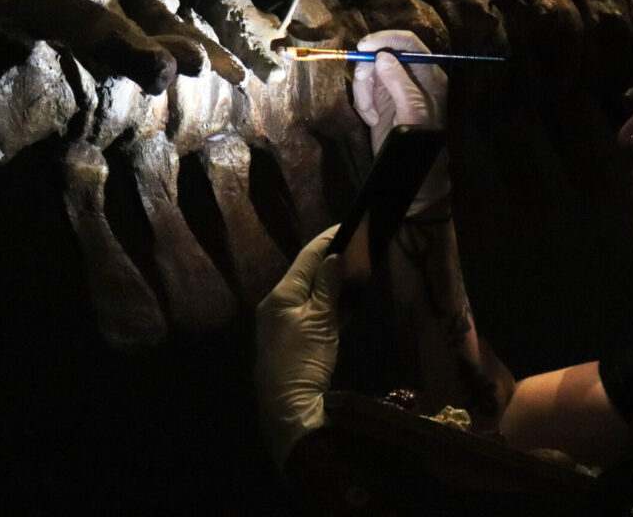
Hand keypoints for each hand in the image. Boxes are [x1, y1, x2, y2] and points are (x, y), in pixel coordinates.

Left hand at [253, 225, 343, 468]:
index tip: (347, 226)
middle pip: (306, 274)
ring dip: (330, 282)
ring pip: (309, 293)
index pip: (307, 258)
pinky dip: (327, 304)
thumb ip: (328, 287)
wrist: (290, 407)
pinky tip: (344, 303)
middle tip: (356, 249)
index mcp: (281, 295)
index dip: (327, 240)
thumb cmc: (304, 360)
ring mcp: (280, 324)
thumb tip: (334, 257)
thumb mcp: (320, 320)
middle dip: (330, 260)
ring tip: (355, 271)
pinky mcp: (289, 341)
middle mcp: (276, 304)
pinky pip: (310, 312)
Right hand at [352, 30, 449, 216]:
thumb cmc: (419, 142)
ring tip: (372, 115)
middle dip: (369, 74)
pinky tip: (371, 119)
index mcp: (429, 73)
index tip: (363, 46)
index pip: (408, 42)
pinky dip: (363, 104)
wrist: (412, 173)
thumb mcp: (412, 112)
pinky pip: (364, 90)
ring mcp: (395, 86)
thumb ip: (399, 82)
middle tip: (367, 99)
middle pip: (382, 55)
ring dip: (364, 93)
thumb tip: (382, 57)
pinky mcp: (381, 98)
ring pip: (369, 72)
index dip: (385, 39)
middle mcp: (412, 76)